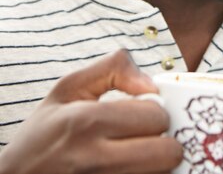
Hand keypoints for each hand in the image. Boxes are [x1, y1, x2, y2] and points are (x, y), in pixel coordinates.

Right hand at [0, 49, 182, 173]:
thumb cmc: (44, 134)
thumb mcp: (68, 89)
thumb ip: (113, 70)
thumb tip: (151, 84)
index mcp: (86, 122)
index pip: (156, 115)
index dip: (154, 112)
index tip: (141, 115)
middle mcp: (93, 159)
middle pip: (167, 151)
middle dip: (162, 140)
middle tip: (145, 138)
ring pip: (162, 173)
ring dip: (157, 163)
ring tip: (136, 154)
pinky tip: (130, 168)